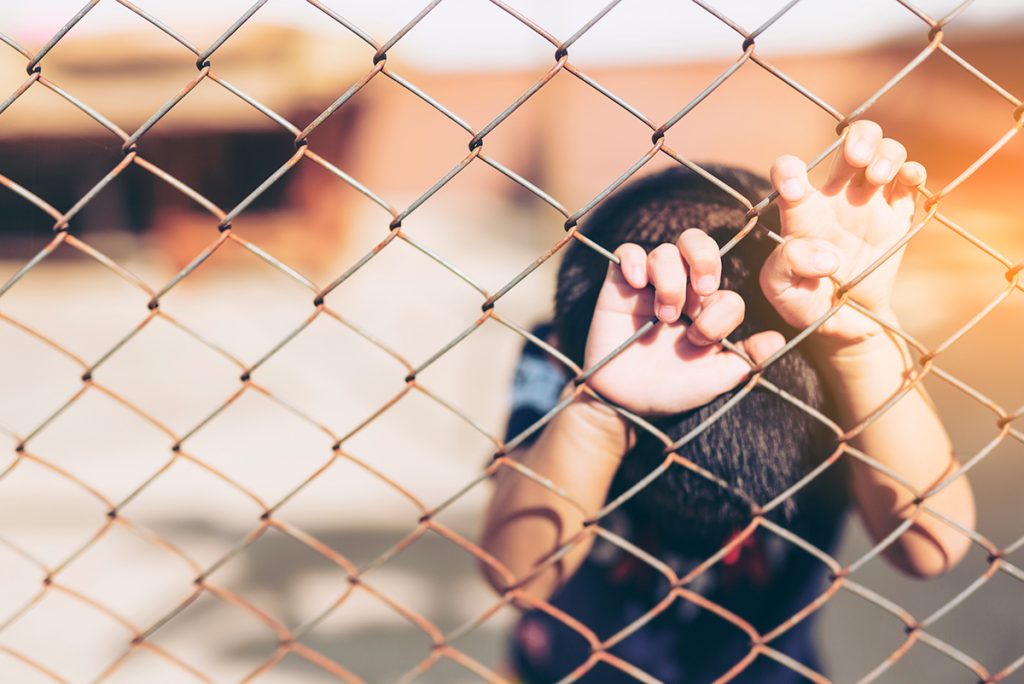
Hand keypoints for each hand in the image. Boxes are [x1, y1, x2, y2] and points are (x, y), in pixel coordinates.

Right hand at [583, 229, 784, 416]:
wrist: (625, 402)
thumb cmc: (673, 389)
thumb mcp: (715, 378)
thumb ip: (746, 358)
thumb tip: (778, 340)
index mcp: (708, 309)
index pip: (725, 291)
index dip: (720, 312)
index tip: (702, 340)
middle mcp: (682, 289)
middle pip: (696, 243)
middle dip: (705, 259)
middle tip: (702, 289)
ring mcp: (649, 284)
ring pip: (665, 251)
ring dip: (670, 280)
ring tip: (664, 314)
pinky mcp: (619, 285)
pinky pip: (627, 252)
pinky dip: (633, 260)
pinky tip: (636, 282)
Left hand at [761, 120, 925, 348]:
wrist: (848, 321)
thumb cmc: (807, 303)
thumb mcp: (783, 293)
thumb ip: (786, 269)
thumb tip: (825, 256)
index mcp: (800, 211)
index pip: (788, 171)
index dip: (788, 169)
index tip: (794, 188)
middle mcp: (835, 197)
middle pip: (849, 142)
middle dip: (857, 139)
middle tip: (857, 160)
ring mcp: (869, 202)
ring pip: (882, 151)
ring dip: (886, 152)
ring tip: (879, 178)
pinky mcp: (898, 215)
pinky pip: (910, 181)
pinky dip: (914, 171)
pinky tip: (910, 180)